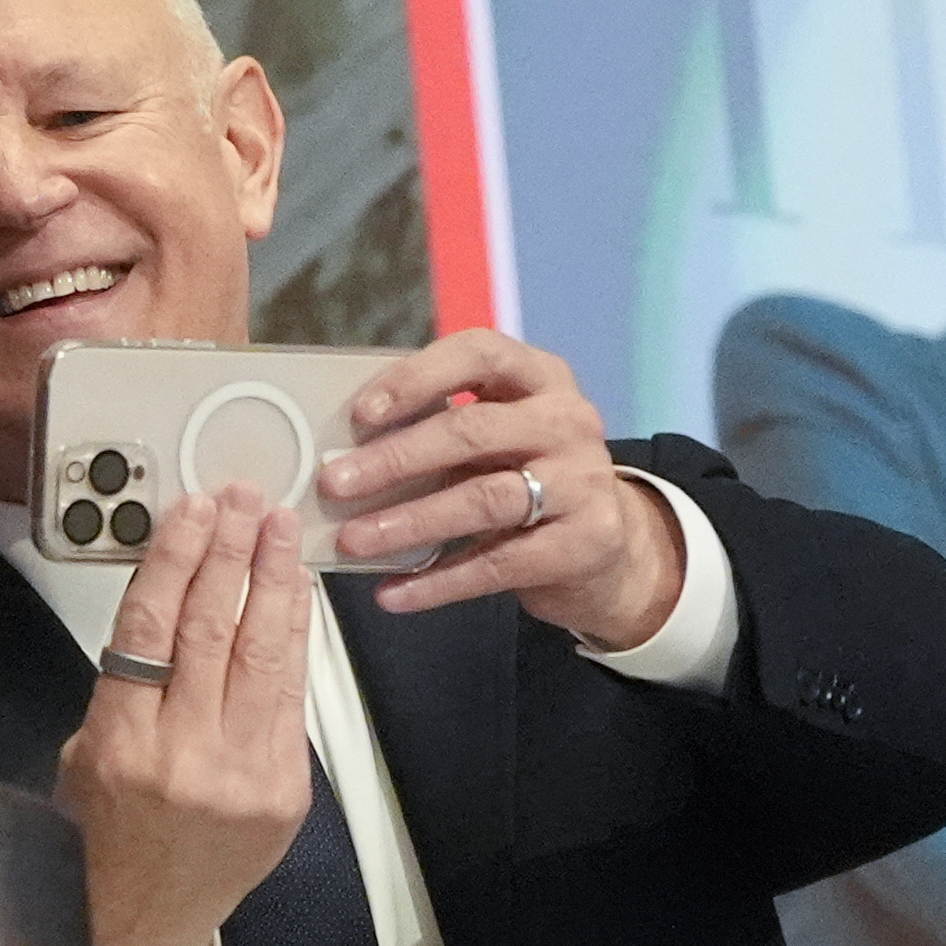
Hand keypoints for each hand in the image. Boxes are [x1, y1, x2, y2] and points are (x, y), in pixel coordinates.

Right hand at [54, 486, 315, 945]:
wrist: (146, 915)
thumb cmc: (111, 831)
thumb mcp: (86, 752)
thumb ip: (129, 682)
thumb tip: (172, 597)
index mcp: (119, 741)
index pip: (149, 625)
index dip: (175, 556)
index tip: (191, 511)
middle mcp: (182, 755)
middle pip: (213, 628)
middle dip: (232, 552)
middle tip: (244, 499)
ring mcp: (242, 773)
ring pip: (264, 654)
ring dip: (273, 580)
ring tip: (278, 528)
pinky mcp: (285, 789)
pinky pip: (292, 695)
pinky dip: (293, 636)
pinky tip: (292, 596)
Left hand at [326, 330, 684, 648]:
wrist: (609, 546)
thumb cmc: (529, 475)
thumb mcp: (499, 436)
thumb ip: (442, 430)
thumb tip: (347, 453)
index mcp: (540, 377)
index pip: (479, 354)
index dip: (417, 378)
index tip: (362, 413)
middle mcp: (567, 421)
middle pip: (472, 431)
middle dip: (395, 458)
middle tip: (336, 483)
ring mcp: (583, 482)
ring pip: (483, 499)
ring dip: (409, 522)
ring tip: (353, 540)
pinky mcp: (584, 542)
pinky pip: (498, 564)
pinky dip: (438, 581)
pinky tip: (394, 592)